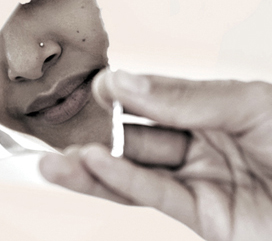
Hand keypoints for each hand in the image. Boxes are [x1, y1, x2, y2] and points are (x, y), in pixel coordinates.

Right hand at [39, 69, 271, 240]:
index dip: (123, 95)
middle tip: (57, 133)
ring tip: (51, 166)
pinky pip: (157, 197)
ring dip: (92, 170)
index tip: (99, 88)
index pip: (153, 101)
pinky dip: (123, 182)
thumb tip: (123, 81)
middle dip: (96, 137)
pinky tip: (94, 166)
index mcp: (211, 112)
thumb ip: (183, 97)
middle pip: (136, 140)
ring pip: (135, 174)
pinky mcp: (208, 219)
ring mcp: (201, 184)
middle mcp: (200, 147)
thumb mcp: (249, 105)